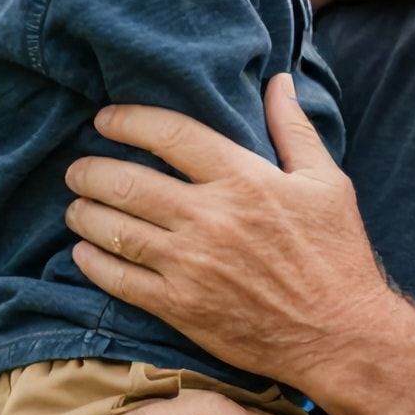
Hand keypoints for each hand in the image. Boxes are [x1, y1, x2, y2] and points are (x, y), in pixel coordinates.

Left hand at [66, 74, 399, 388]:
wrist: (339, 334)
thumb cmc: (336, 254)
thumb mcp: (326, 182)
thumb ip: (294, 128)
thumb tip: (278, 80)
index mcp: (244, 179)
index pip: (170, 134)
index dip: (129, 121)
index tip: (106, 118)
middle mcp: (210, 218)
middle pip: (128, 182)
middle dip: (91, 170)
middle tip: (78, 168)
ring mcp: (191, 265)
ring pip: (115, 230)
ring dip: (84, 213)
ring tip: (75, 206)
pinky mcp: (181, 307)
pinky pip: (120, 280)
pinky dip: (93, 263)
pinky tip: (84, 252)